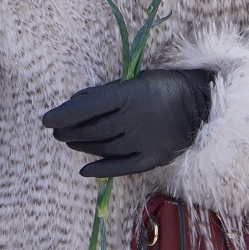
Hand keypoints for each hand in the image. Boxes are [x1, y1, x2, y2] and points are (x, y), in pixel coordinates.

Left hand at [42, 68, 213, 177]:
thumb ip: (107, 93)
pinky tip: (85, 170)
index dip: (63, 113)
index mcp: (128, 95)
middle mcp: (133, 119)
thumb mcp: (135, 80)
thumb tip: (76, 102)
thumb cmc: (164, 86)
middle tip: (56, 131)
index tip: (45, 120)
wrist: (203, 103)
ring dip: (82, 146)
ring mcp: (143, 140)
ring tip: (69, 141)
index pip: (86, 106)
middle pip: (92, 129)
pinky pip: (123, 167)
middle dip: (69, 130)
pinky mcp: (153, 157)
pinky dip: (102, 169)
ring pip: (104, 147)